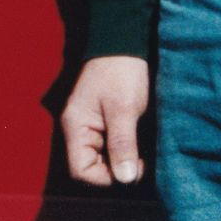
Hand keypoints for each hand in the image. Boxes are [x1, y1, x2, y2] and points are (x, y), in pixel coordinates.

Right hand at [62, 54, 150, 185]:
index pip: (81, 171)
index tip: (133, 168)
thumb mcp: (124, 108)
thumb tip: (125, 179)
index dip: (107, 177)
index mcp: (76, 127)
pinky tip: (142, 144)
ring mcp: (92, 127)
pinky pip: (112, 147)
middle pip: (92, 168)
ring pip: (104, 159)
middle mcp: (79, 131)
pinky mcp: (105, 123)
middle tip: (143, 160)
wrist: (124, 41)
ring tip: (144, 152)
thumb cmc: (121, 71)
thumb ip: (123, 144)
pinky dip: (126, 150)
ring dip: (124, 160)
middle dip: (117, 169)